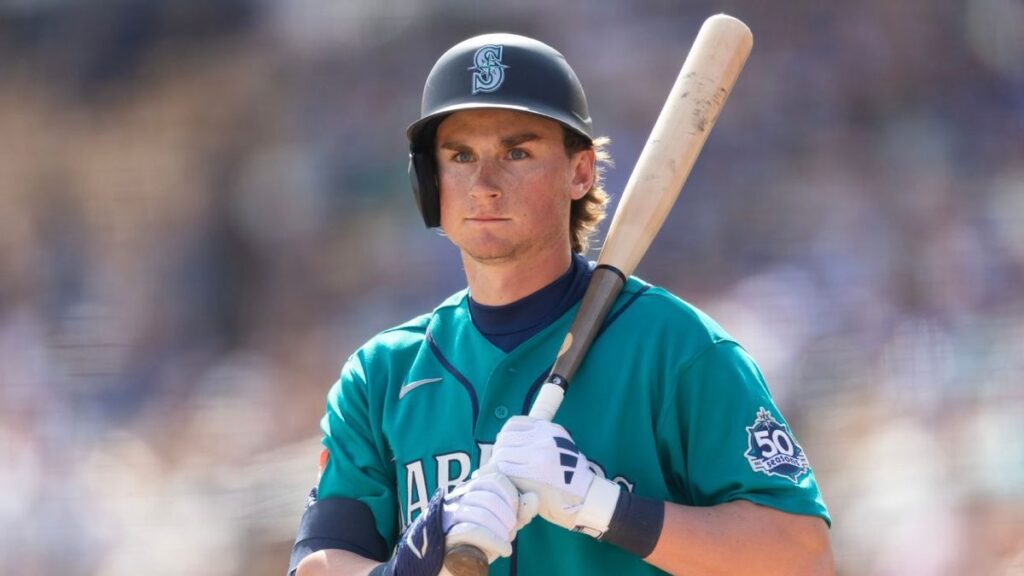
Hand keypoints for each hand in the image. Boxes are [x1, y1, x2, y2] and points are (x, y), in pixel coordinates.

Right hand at [378, 472, 536, 575]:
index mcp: (470, 490)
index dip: (510, 495)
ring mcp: (449, 515)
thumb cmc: (476, 543)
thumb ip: (519, 513)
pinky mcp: (445, 535)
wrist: (447, 566)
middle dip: (507, 516)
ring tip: (507, 543)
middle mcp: (457, 498)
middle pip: (489, 495)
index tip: (516, 515)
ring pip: (480, 513)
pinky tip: (504, 550)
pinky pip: (472, 530)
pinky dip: (494, 541)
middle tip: (511, 531)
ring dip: (501, 531)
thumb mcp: (501, 527)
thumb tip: (535, 498)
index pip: (493, 478)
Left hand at [491, 416, 621, 537]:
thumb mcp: (560, 444)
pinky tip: (506, 480)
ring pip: (502, 454)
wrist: (585, 496)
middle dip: (499, 450)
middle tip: (500, 461)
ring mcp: (535, 457)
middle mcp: (541, 439)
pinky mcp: (529, 475)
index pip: (514, 423)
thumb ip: (539, 438)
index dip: (506, 434)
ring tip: (503, 472)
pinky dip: (501, 474)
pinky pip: (504, 470)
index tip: (505, 444)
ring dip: (498, 463)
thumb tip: (507, 438)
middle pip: (505, 438)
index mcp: (548, 429)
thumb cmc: (570, 474)